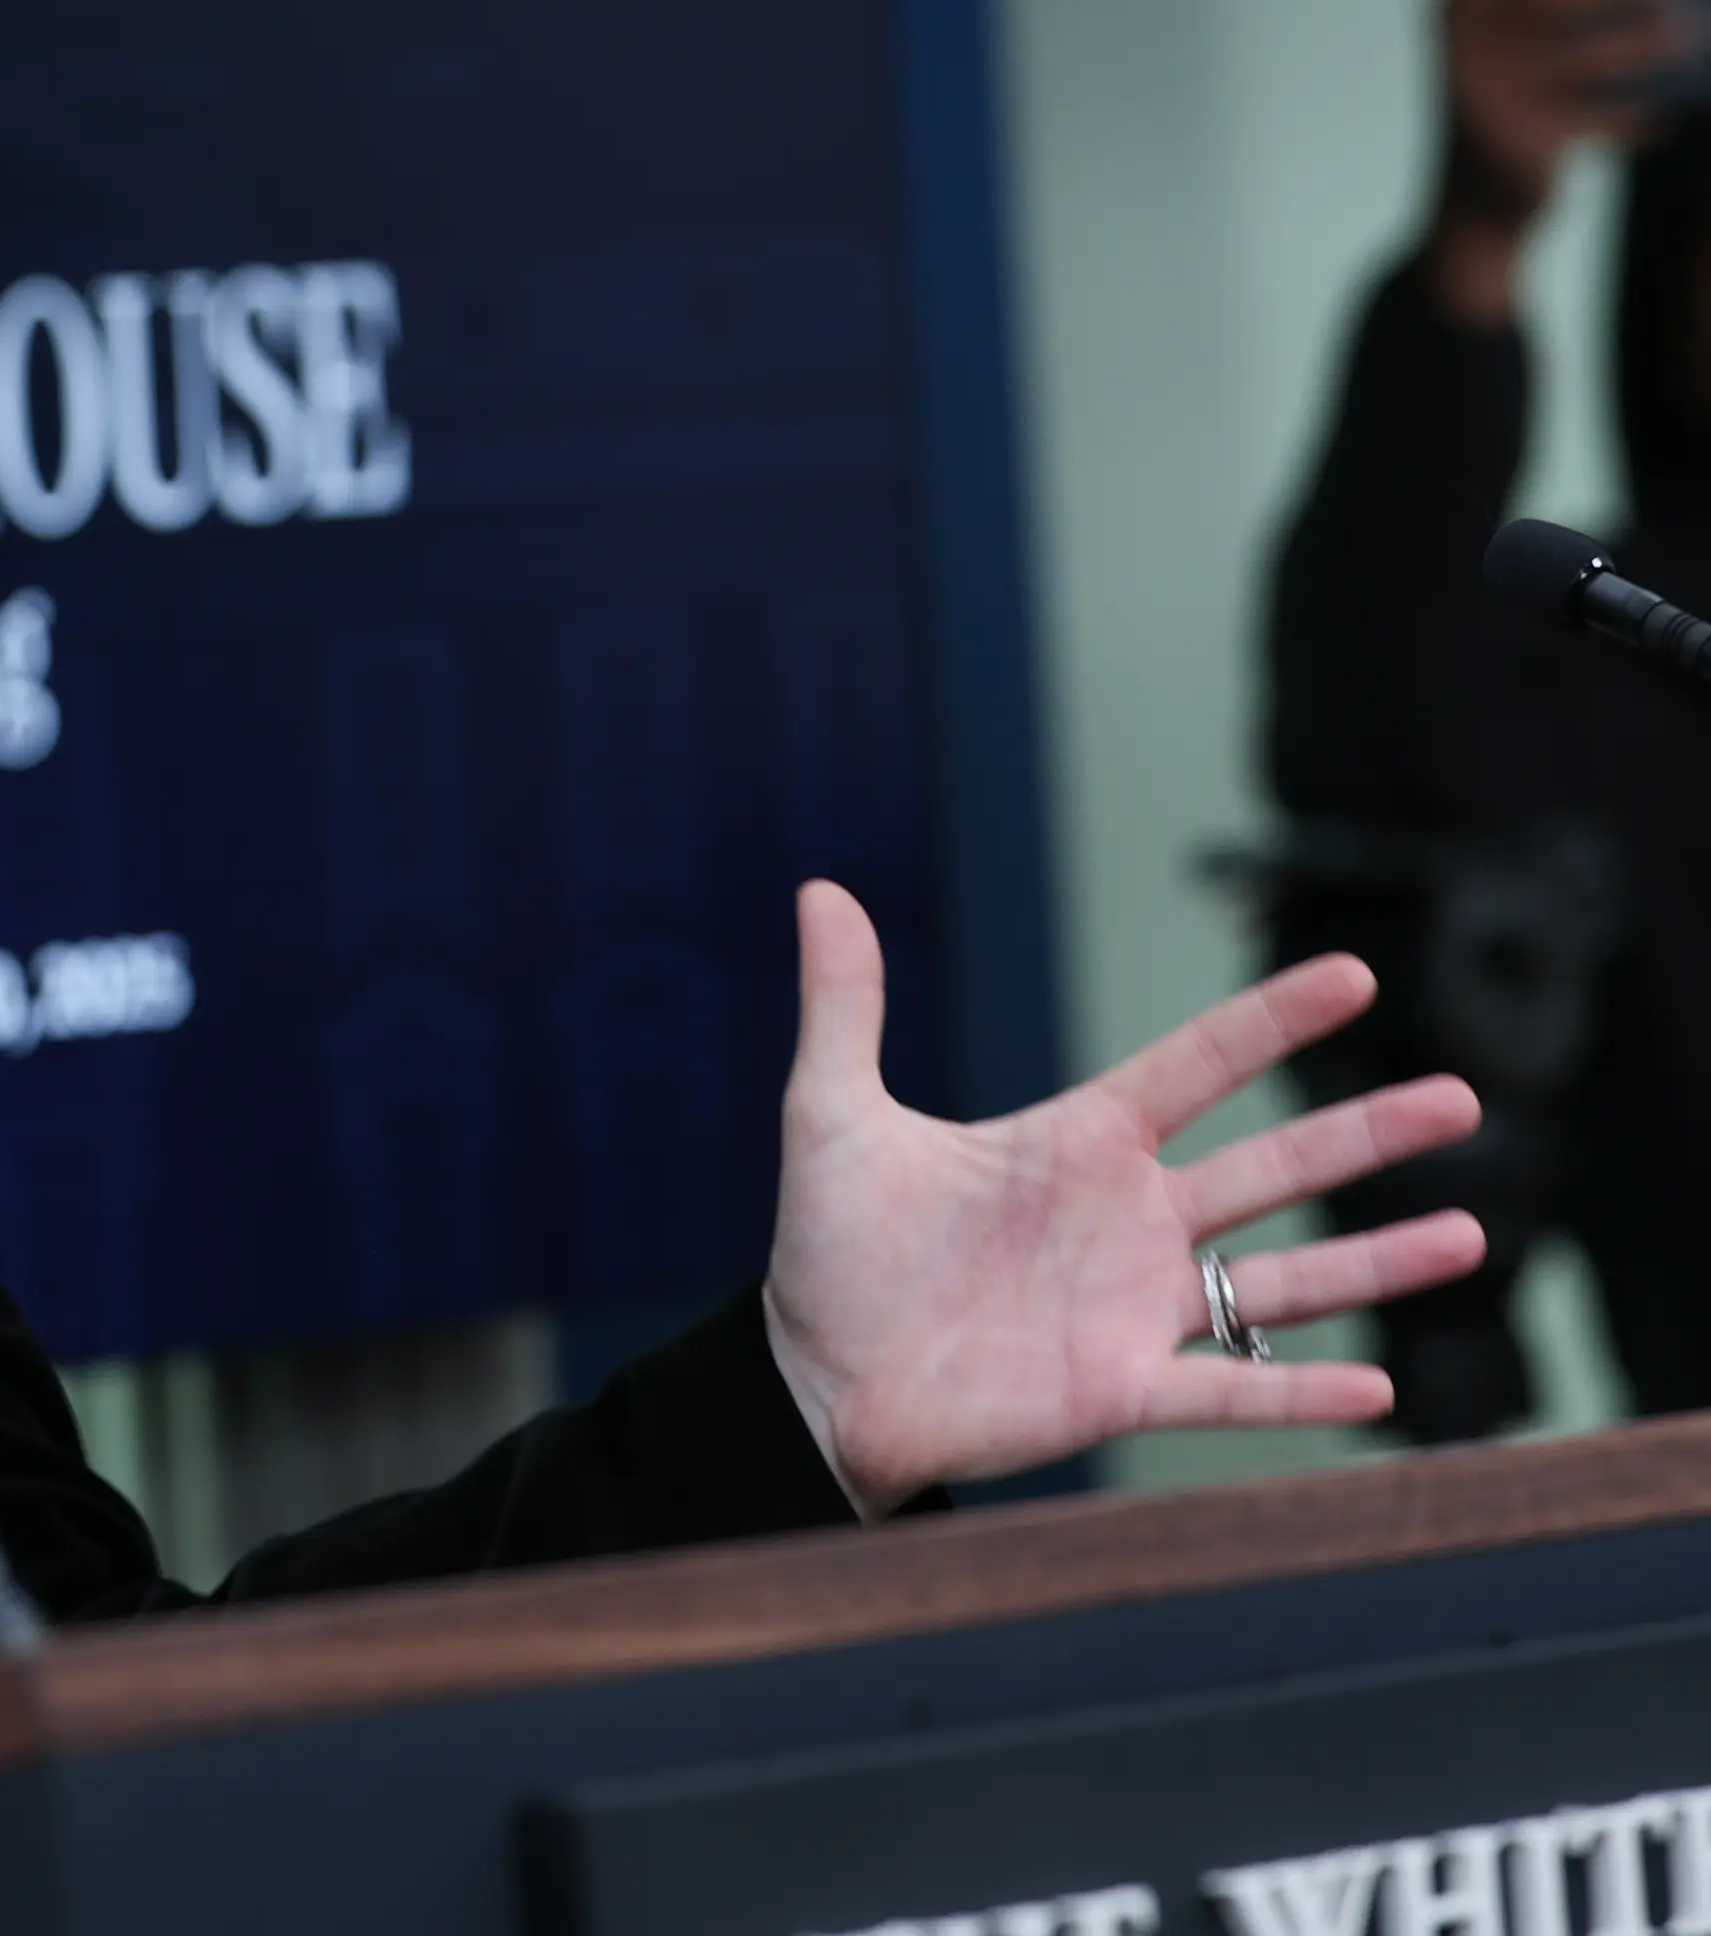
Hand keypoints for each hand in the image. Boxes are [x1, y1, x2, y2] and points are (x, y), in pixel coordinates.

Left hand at [756, 883, 1487, 1516]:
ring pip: (1280, 1278)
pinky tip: (1383, 1388)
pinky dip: (1300, 1392)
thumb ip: (845, 1006)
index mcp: (1074, 1144)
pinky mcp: (1119, 1389)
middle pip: (1271, 1164)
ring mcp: (1133, 1307)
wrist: (812, 1377)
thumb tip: (820, 890)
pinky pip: (1229, 1391)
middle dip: (1364, 1131)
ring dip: (1374, 1259)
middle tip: (1462, 1097)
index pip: (1194, 1066)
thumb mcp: (833, 1115)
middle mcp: (1126, 1220)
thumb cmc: (829, 1251)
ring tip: (1471, 1234)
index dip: (1270, 1021)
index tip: (1352, 975)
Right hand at [1424, 0, 1690, 320]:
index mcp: (1450, 8)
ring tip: (1690, 36)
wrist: (1471, 214)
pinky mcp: (1520, 142)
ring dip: (1650, 45)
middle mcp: (1460, 44)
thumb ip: (1551, 11)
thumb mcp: (1508, 53)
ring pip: (1590, 56)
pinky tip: (1661, 119)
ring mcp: (1487, 95)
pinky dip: (1635, 118)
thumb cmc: (1510, 111)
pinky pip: (1600, 118)